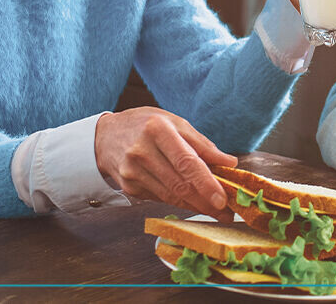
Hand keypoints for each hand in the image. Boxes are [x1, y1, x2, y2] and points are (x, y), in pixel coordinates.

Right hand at [94, 107, 237, 219]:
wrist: (106, 136)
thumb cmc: (146, 125)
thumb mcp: (174, 122)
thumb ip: (201, 144)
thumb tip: (229, 162)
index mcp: (157, 130)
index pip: (186, 162)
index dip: (206, 183)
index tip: (222, 199)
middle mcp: (141, 152)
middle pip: (179, 184)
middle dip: (205, 201)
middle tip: (226, 213)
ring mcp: (132, 172)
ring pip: (170, 196)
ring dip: (195, 206)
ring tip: (215, 212)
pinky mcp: (129, 187)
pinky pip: (160, 198)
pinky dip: (179, 202)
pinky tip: (194, 204)